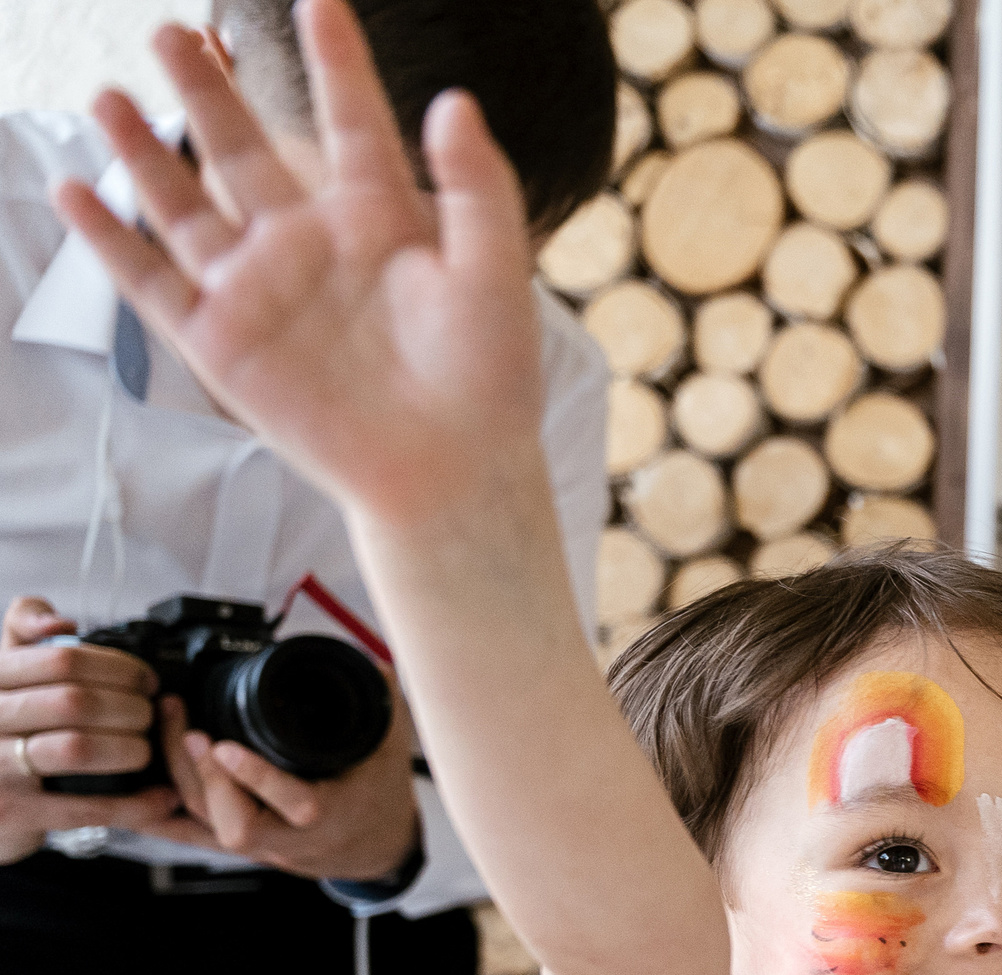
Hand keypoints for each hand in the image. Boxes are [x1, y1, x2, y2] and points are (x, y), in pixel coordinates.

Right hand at [0, 597, 184, 861]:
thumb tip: (60, 623)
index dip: (119, 668)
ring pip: (77, 749)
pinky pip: (86, 807)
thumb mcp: (7, 669)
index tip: (146, 681)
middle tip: (151, 717)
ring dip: (130, 749)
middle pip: (76, 702)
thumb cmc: (7, 723)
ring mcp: (0, 769)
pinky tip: (160, 797)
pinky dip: (133, 803)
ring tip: (147, 751)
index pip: (63, 661)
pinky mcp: (17, 812)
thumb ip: (26, 627)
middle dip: (131, 709)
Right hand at [52, 0, 545, 528]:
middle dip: (210, 92)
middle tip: (179, 31)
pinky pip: (152, 281)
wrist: (454, 471)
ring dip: (147, 151)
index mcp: (380, 220)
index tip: (317, 0)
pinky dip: (110, 238)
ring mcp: (261, 289)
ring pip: (187, 204)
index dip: (335, 62)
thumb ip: (478, 187)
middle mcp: (312, 244)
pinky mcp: (223, 341)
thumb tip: (455, 100)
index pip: (352, 122)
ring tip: (111, 93)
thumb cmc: (488, 378)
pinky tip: (75, 188)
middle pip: (247, 150)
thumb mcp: (495, 273)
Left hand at [153, 684, 420, 882]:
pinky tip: (134, 795)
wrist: (376, 843)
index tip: (227, 746)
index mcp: (336, 812)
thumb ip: (379, 700)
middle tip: (191, 732)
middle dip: (205, 779)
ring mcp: (263, 843)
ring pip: (209, 828)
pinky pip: (192, 837)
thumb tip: (365, 659)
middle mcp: (294, 836)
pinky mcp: (240, 843)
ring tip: (175, 732)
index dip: (258, 779)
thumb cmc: (380, 794)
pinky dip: (158, 816)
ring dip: (182, 781)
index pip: (298, 806)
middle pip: (237, 826)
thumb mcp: (390, 743)